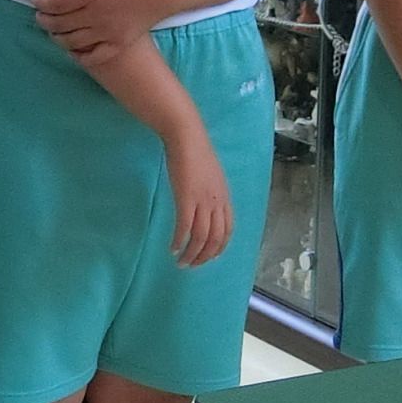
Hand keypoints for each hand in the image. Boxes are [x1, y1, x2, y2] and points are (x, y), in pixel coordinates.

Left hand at [32, 0, 172, 66]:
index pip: (58, 3)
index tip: (36, 0)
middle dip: (45, 21)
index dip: (42, 3)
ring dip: (58, 38)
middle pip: (61, 24)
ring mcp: (109, 32)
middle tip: (40, 17)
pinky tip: (73, 50)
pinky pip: (94, 57)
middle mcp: (99, 15)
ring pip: (73, 43)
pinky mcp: (120, 43)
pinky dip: (79, 57)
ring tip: (53, 31)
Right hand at [164, 122, 234, 267]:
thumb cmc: (196, 152)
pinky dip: (179, 241)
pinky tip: (173, 248)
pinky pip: (184, 227)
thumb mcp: (210, 176)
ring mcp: (203, 201)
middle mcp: (217, 202)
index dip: (220, 247)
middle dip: (205, 256)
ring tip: (182, 262)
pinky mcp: (186, 199)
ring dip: (192, 254)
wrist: (187, 137)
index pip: (228, 229)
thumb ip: (211, 192)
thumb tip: (205, 203)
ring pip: (201, 237)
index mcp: (224, 197)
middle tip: (193, 265)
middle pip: (216, 238)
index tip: (209, 256)